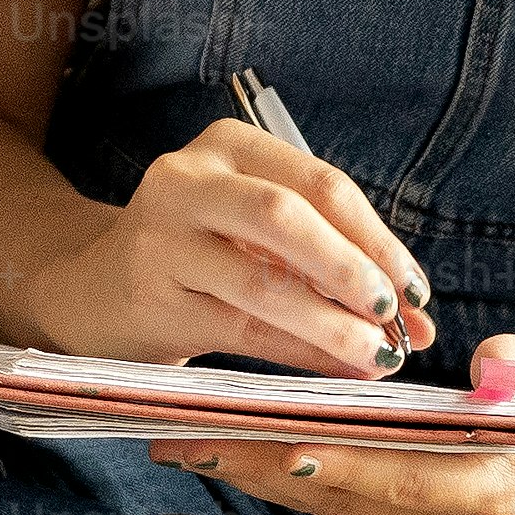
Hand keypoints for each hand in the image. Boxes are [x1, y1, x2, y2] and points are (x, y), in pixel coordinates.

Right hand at [34, 119, 432, 376]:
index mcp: (229, 145)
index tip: (417, 290)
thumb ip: (333, 263)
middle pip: (286, 216)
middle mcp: (187, 179)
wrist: (96, 288)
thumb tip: (418, 319)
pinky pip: (238, 328)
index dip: (377, 237)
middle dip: (351, 269)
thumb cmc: (203, 257)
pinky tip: (333, 369)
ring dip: (329, 323)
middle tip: (396, 316)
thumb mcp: (259, 235)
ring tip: (376, 354)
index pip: (319, 184)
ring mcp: (160, 237)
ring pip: (261, 281)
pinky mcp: (150, 296)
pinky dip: (296, 351)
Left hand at [147, 328, 514, 514]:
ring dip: (256, 466)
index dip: (312, 457)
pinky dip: (287, 462)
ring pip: (325, 494)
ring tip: (182, 434)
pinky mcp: (414, 503)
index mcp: (482, 493)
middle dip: (254, 464)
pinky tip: (239, 435)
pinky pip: (336, 486)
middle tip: (173, 435)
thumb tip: (495, 362)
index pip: (379, 476)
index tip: (244, 436)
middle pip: (333, 492)